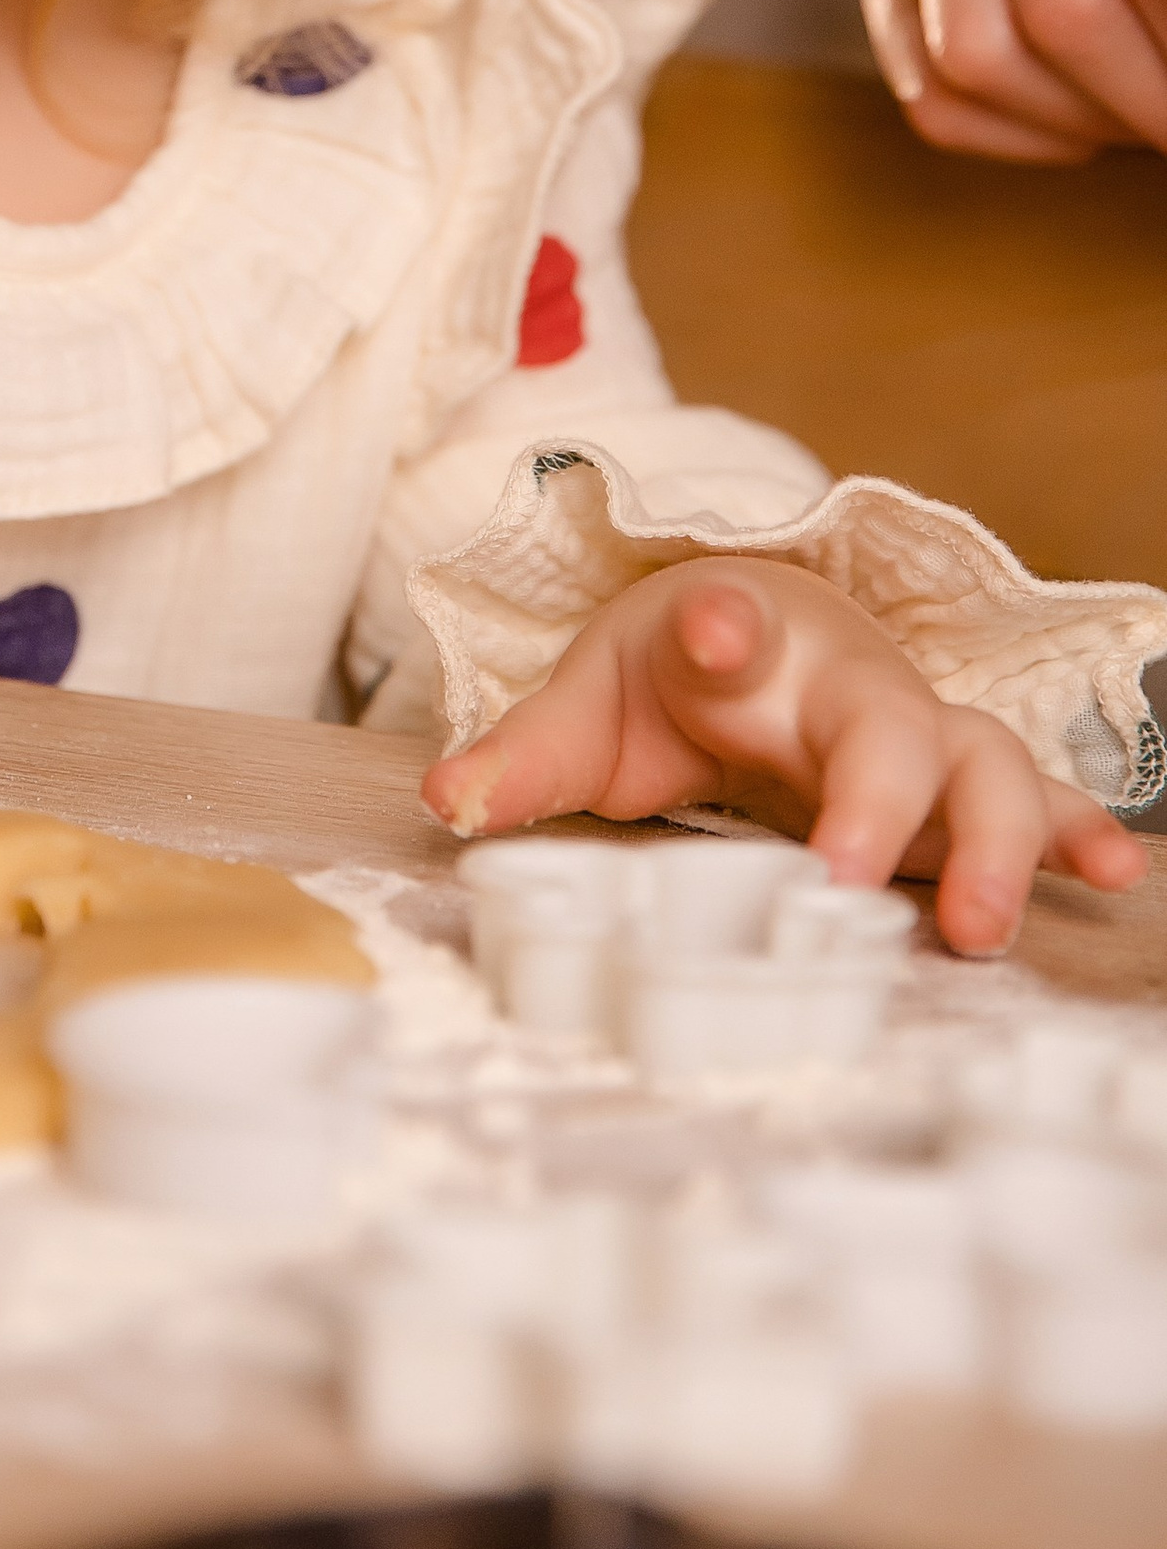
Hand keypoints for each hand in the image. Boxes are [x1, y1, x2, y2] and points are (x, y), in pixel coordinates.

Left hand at [419, 554, 1143, 956]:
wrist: (741, 630)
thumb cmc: (670, 674)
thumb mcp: (589, 704)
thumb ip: (526, 756)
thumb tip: (448, 799)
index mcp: (737, 648)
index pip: (725, 627)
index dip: (723, 626)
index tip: (720, 625)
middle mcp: (839, 681)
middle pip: (881, 720)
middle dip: (875, 796)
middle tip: (844, 876)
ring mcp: (910, 728)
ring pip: (977, 761)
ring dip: (989, 838)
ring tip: (977, 924)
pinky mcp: (952, 780)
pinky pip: (1034, 796)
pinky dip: (1075, 830)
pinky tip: (1113, 878)